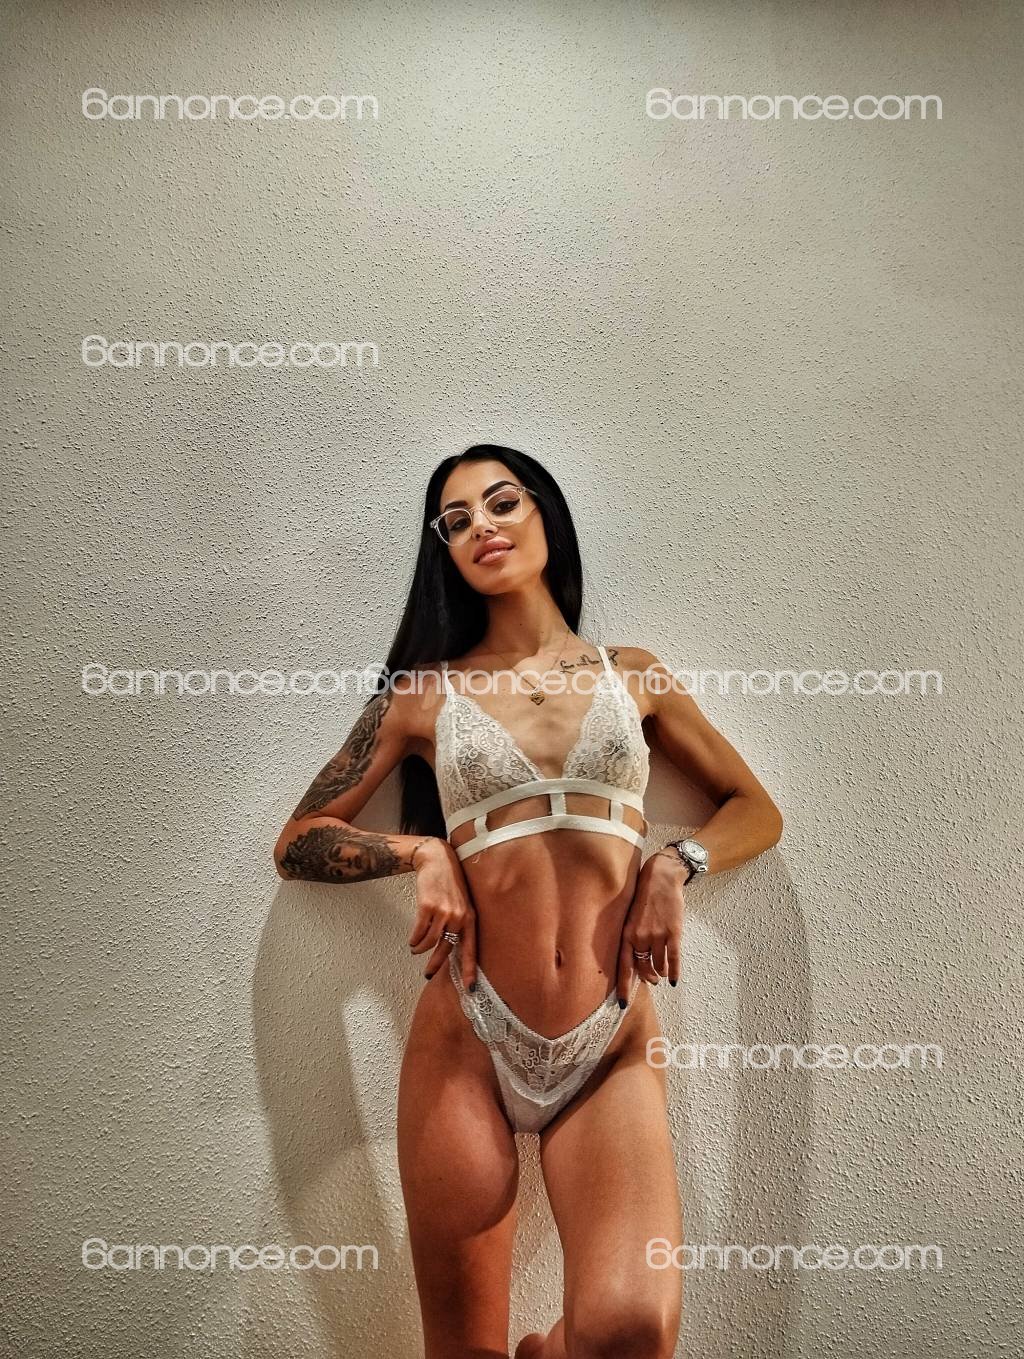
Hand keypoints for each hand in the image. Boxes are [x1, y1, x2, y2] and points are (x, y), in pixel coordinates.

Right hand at [409, 838, 477, 989]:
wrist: (438, 861)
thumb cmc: (450, 884)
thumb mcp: (462, 904)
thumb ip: (460, 924)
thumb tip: (451, 948)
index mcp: (471, 918)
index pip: (471, 948)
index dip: (470, 969)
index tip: (469, 987)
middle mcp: (459, 917)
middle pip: (446, 949)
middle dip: (436, 964)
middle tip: (428, 973)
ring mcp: (444, 912)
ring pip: (429, 942)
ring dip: (420, 949)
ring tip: (416, 949)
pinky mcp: (428, 907)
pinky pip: (419, 932)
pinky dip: (414, 939)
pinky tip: (412, 940)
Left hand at [616, 849, 686, 1003]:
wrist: (661, 877)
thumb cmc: (643, 896)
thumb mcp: (629, 916)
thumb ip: (630, 937)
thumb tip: (633, 959)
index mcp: (626, 934)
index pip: (623, 967)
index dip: (623, 988)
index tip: (622, 1004)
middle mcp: (640, 937)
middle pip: (643, 969)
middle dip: (647, 978)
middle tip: (651, 980)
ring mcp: (657, 936)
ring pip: (658, 965)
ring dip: (660, 972)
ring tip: (661, 974)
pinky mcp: (673, 933)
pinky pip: (674, 959)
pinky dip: (674, 972)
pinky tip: (674, 980)